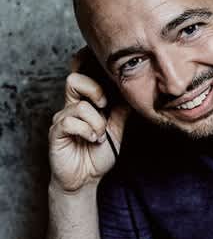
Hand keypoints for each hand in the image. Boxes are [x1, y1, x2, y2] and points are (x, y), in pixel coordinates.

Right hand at [48, 47, 130, 191]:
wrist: (87, 178)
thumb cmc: (99, 153)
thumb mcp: (116, 130)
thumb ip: (121, 112)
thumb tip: (131, 93)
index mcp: (86, 102)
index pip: (82, 75)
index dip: (86, 63)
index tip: (100, 60)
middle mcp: (72, 106)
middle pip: (74, 78)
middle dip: (94, 89)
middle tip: (104, 105)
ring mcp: (62, 118)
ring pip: (79, 105)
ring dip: (96, 122)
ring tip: (99, 135)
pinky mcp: (56, 131)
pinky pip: (70, 121)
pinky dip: (87, 131)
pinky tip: (92, 140)